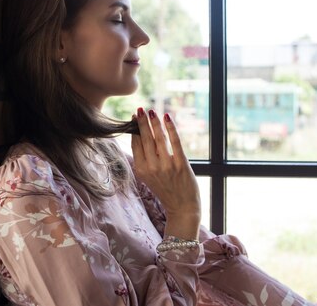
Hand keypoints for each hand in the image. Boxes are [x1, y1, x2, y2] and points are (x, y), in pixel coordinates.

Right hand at [131, 108, 200, 239]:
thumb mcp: (149, 177)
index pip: (136, 144)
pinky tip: (167, 117)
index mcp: (141, 170)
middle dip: (142, 122)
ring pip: (159, 138)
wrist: (182, 208)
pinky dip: (171, 128)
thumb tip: (141, 137)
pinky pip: (175, 142)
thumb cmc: (166, 190)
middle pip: (145, 139)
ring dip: (155, 122)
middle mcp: (152, 167)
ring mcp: (167, 166)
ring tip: (152, 111)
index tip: (134, 117)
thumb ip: (145, 160)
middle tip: (140, 109)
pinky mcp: (181, 164)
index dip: (135, 129)